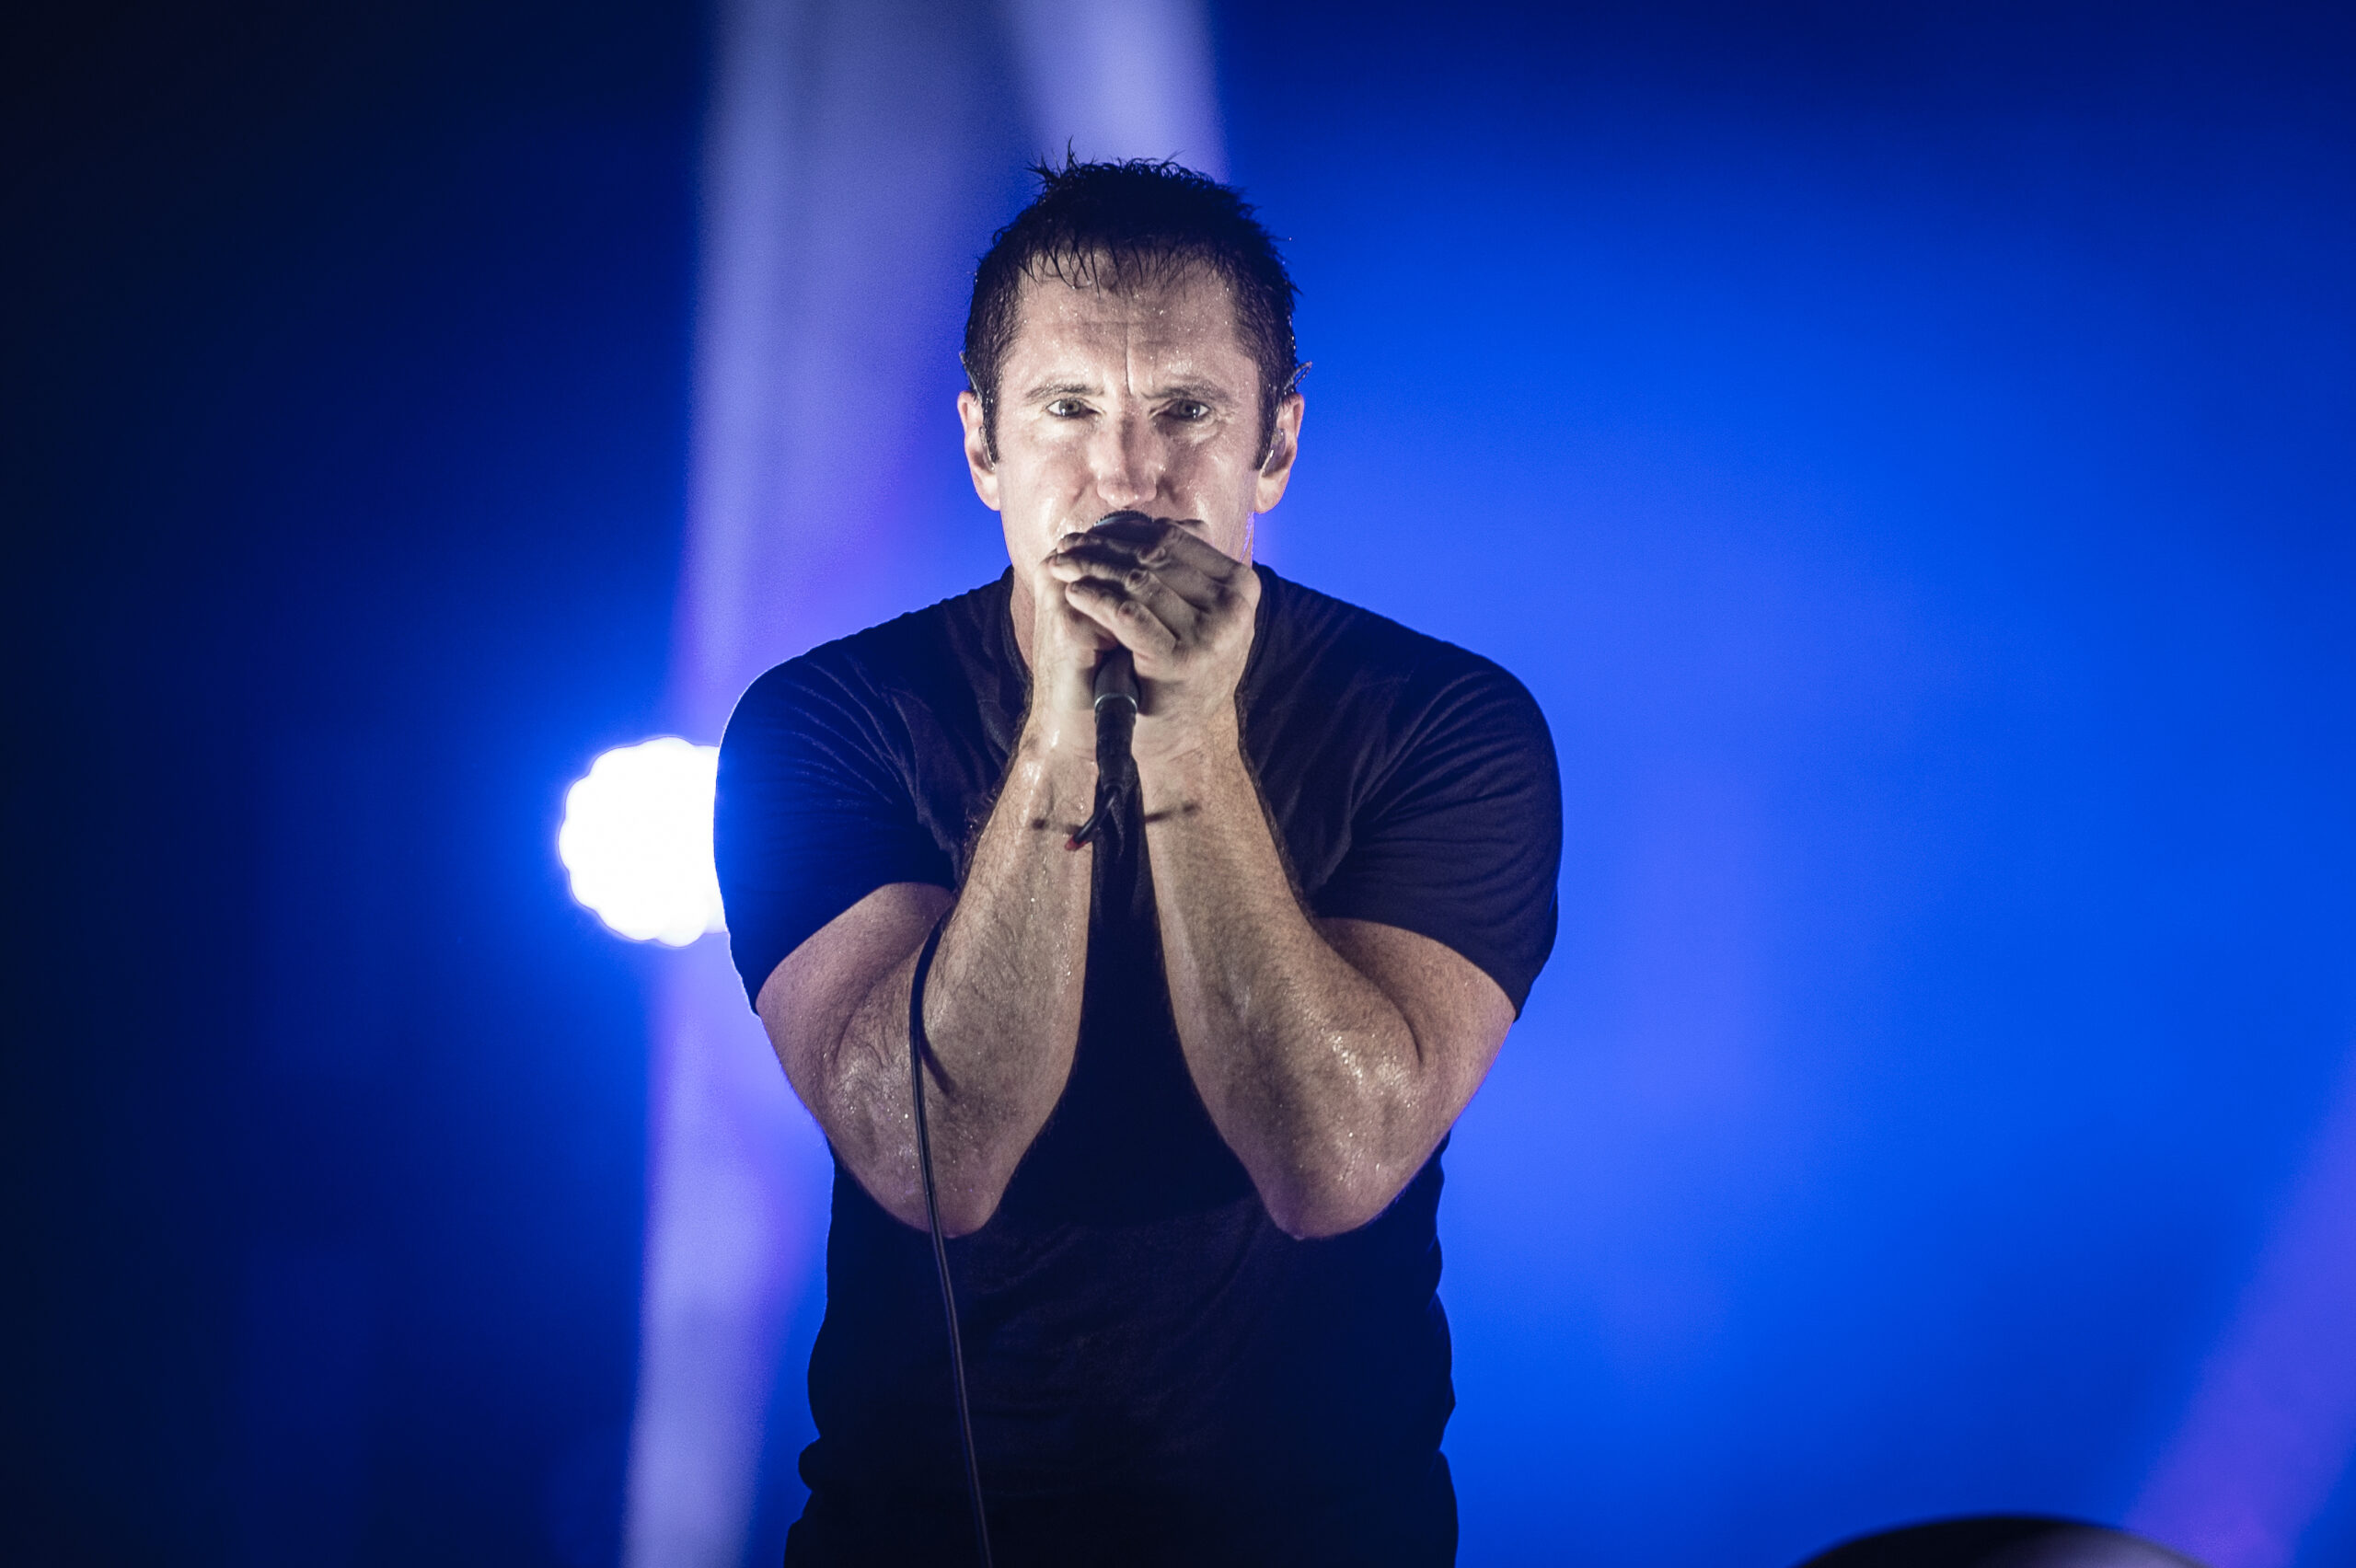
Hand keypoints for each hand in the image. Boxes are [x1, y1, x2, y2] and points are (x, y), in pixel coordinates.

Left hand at [1043, 515, 1258, 762]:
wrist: (1167, 740)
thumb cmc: (1174, 668)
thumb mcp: (1196, 614)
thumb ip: (1189, 569)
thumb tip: (1174, 521)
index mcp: (1242, 587)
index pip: (1174, 539)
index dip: (1126, 531)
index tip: (1090, 533)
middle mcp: (1234, 609)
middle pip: (1154, 557)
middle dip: (1102, 547)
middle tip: (1065, 546)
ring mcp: (1210, 636)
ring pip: (1138, 581)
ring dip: (1091, 568)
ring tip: (1061, 565)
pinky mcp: (1180, 662)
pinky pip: (1127, 613)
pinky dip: (1094, 598)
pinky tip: (1072, 593)